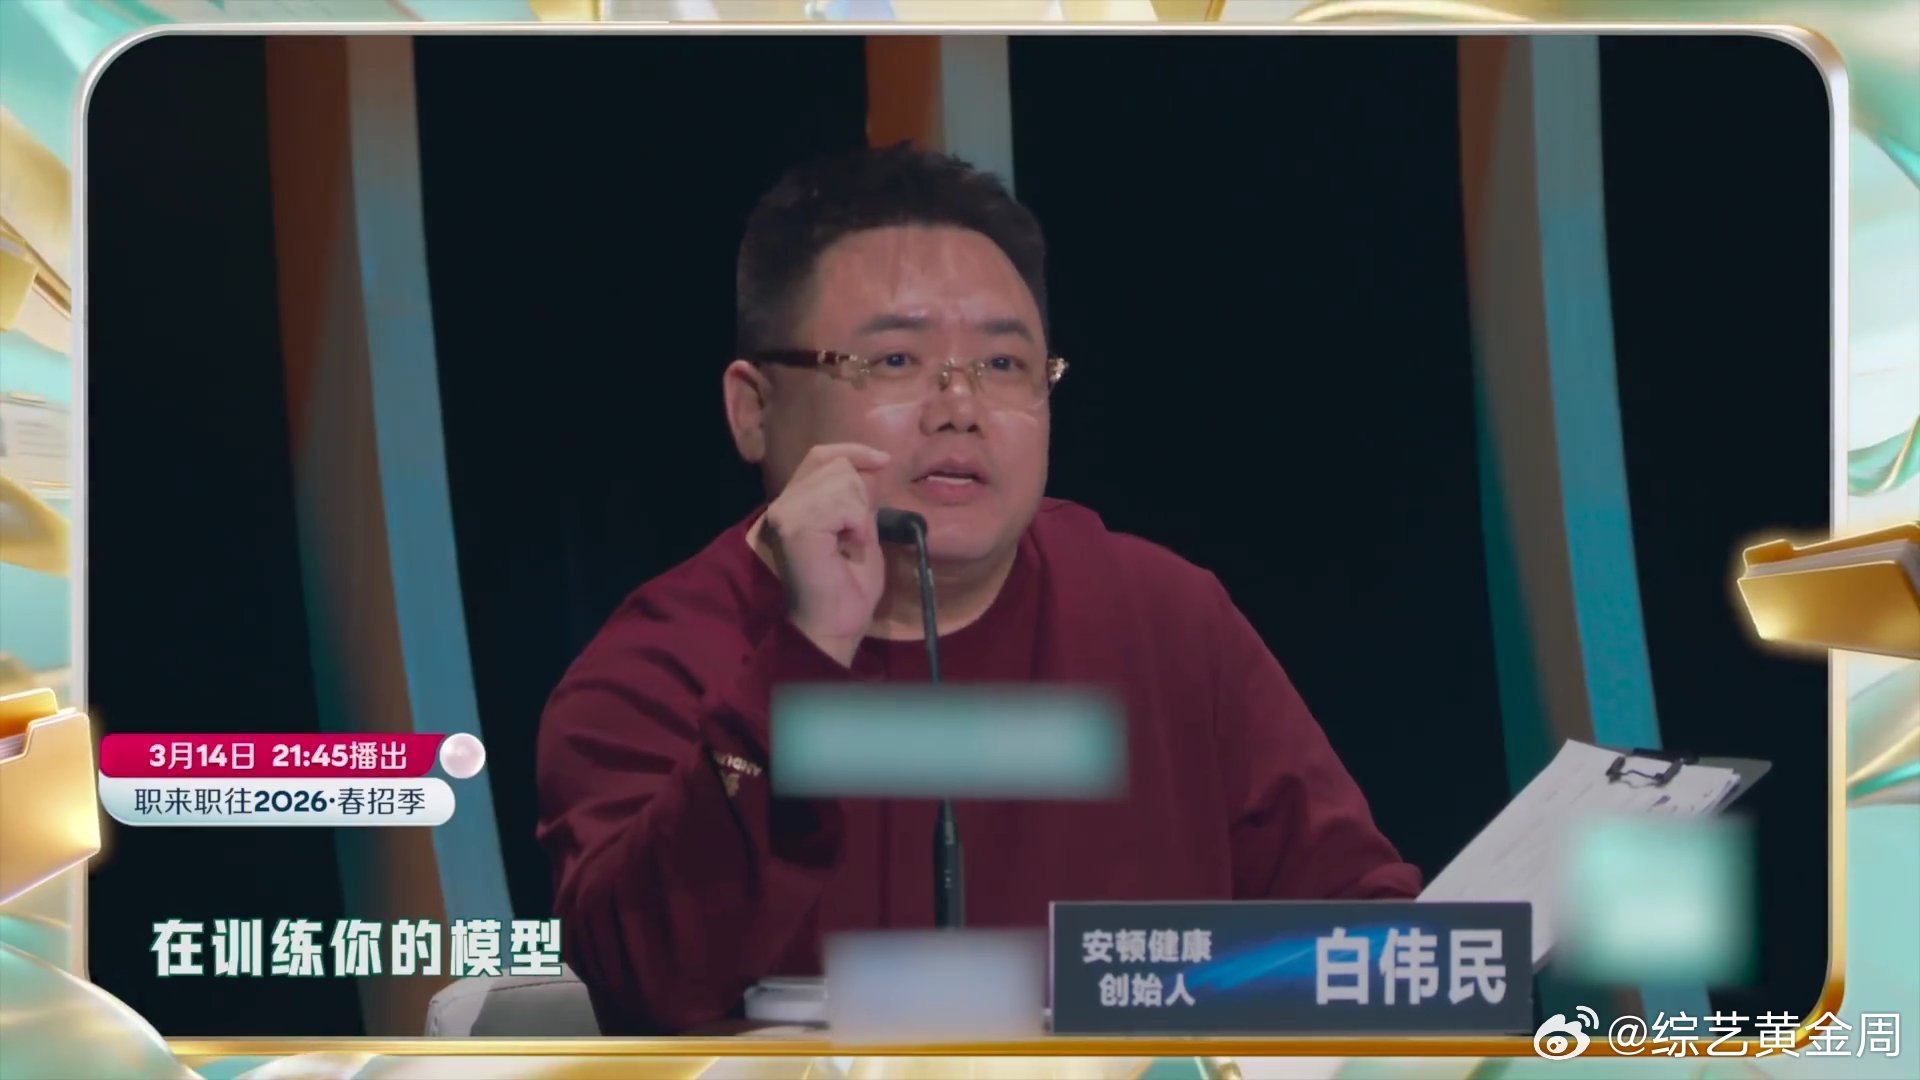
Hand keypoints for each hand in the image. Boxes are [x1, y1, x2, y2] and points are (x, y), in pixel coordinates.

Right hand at [762, 443, 891, 665]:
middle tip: (857, 532)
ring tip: (851, 541)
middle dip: (860, 493)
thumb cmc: (848, 586)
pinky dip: (856, 523)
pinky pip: (841, 503)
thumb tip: (872, 465)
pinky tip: (850, 544)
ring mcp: (784, 513)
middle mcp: (783, 504)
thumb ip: (859, 498)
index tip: (884, 461)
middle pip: (834, 464)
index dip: (853, 451)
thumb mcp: (861, 529)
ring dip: (859, 512)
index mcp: (796, 503)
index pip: (820, 456)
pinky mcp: (793, 526)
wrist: (836, 624)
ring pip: (840, 480)